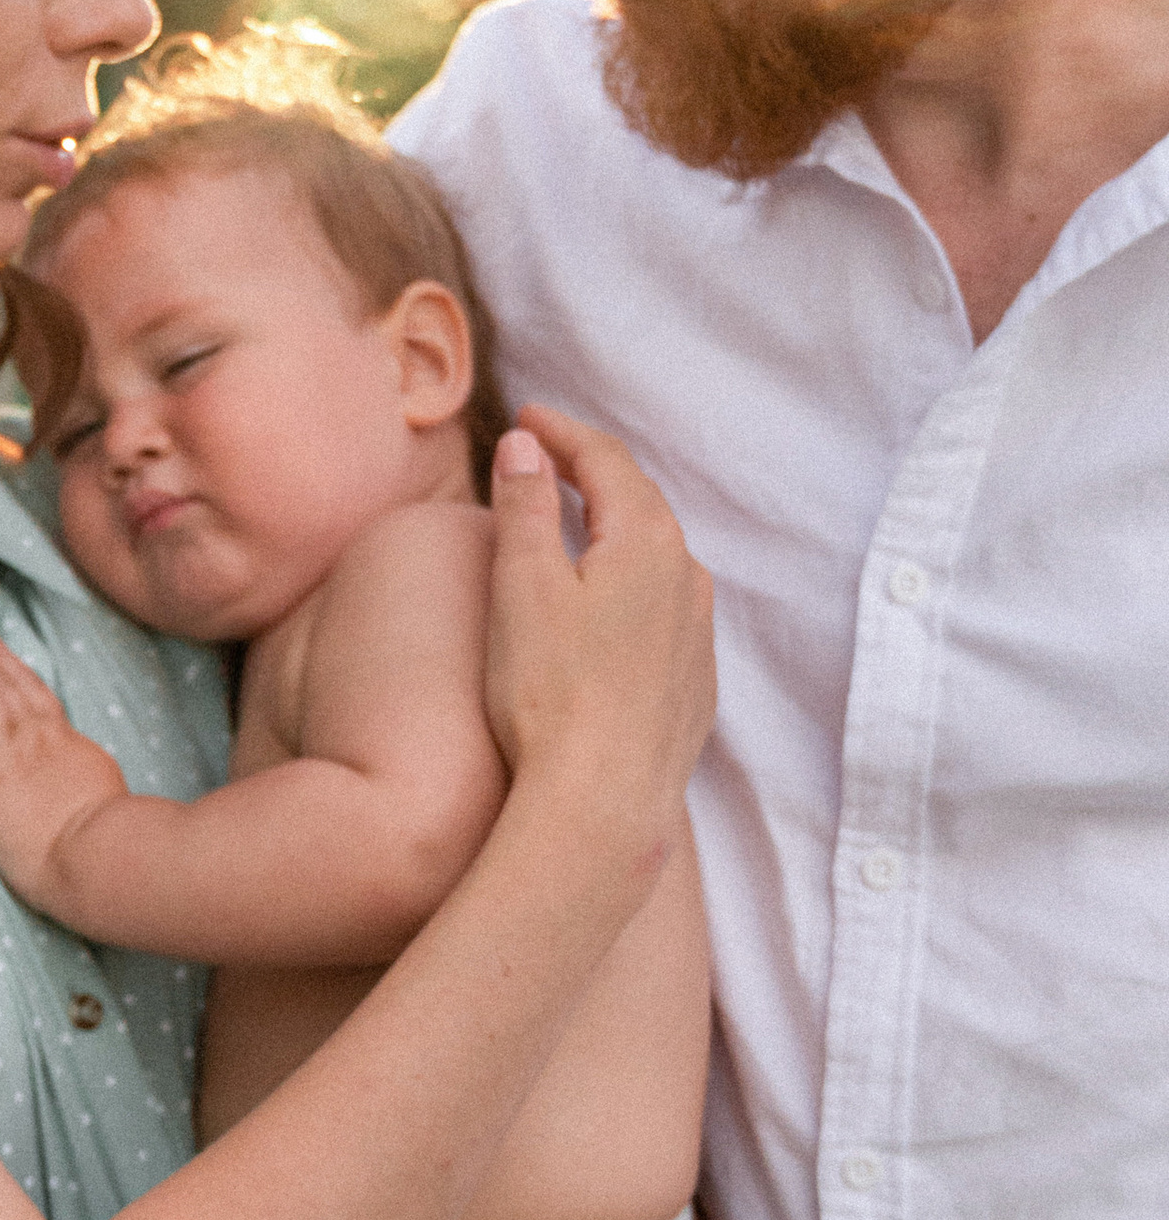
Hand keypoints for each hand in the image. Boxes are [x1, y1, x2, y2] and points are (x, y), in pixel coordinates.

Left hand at [0, 617, 126, 911]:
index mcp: (63, 742)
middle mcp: (34, 739)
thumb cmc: (109, 838)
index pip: (31, 692)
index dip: (7, 664)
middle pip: (0, 684)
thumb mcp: (102, 788)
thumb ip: (83, 769)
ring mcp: (8, 755)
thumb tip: (80, 764)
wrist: (97, 856)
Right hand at [484, 409, 715, 852]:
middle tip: (549, 455)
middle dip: (593, 473)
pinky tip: (606, 607)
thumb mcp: (522, 586)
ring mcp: (697, 636)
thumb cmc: (551, 693)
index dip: (563, 432)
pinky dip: (631, 587)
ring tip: (578, 523)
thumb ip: (526, 506)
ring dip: (617, 530)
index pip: (606, 461)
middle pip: (640, 504)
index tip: (526, 415)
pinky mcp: (693, 686)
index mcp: (648, 542)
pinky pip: (665, 612)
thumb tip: (526, 446)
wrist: (602, 804)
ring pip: (659, 560)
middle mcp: (688, 579)